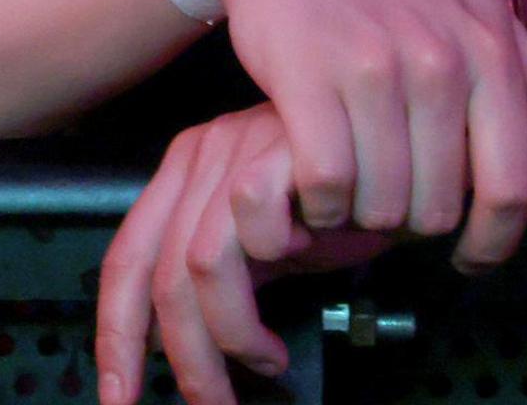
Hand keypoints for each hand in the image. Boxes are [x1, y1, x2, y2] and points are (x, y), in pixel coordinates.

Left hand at [96, 104, 397, 404]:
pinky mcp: (280, 150)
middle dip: (186, 357)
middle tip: (213, 404)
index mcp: (185, 174)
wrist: (411, 147)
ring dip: (235, 334)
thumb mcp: (269, 242)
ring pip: (200, 265)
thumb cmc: (344, 199)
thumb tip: (168, 343)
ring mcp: (238, 149)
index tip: (119, 397)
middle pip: (160, 275)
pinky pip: (256, 233)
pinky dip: (281, 267)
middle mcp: (200, 156)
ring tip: (270, 360)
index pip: (126, 262)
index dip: (115, 335)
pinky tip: (305, 284)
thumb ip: (220, 281)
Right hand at [188, 0, 526, 259]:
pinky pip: (326, 184)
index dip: (494, 241)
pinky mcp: (307, 79)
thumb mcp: (479, 12)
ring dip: (361, 215)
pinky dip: (318, 203)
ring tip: (350, 186)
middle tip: (389, 196)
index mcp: (490, 50)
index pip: (512, 184)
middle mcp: (440, 61)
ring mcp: (373, 69)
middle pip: (438, 206)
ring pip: (382, 203)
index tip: (471, 258)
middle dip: (412, 220)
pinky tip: (314, 184)